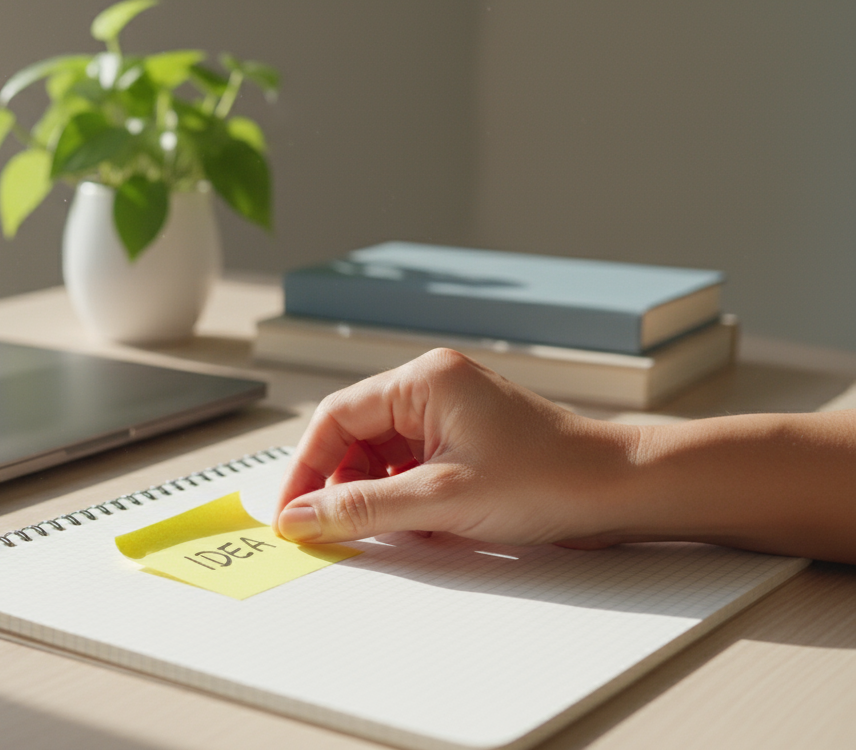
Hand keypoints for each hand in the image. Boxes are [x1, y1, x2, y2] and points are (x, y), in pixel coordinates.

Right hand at [275, 349, 638, 545]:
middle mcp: (432, 388)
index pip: (337, 417)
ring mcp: (448, 415)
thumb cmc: (549, 478)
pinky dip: (401, 500)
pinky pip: (408, 469)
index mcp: (424, 380)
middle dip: (338, 485)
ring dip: (371, 496)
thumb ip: (362, 509)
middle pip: (354, 436)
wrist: (622, 491)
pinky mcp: (463, 443)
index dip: (306, 469)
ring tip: (377, 531)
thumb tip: (302, 518)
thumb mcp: (441, 500)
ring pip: (379, 457)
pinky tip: (414, 526)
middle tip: (325, 530)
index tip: (291, 513)